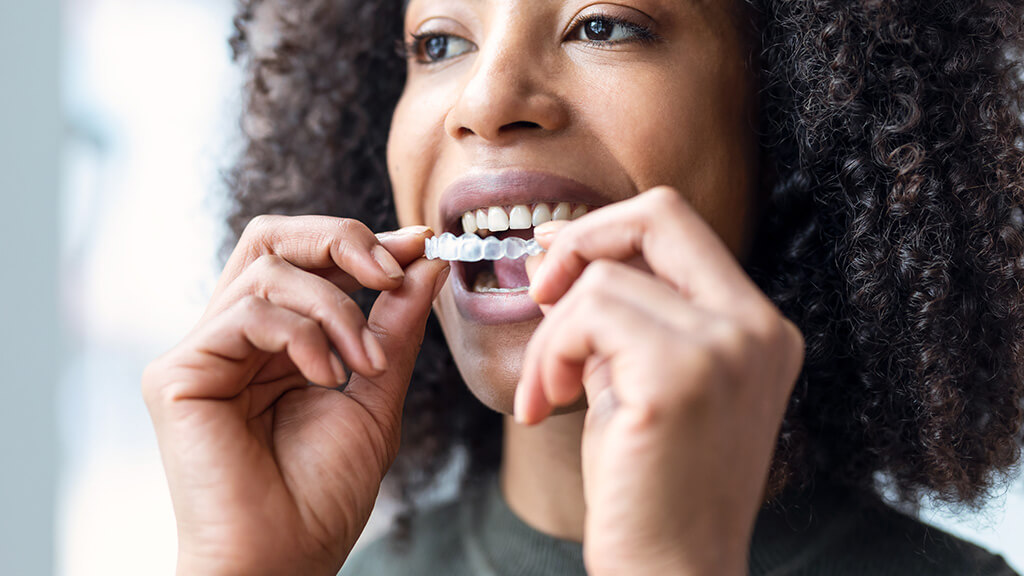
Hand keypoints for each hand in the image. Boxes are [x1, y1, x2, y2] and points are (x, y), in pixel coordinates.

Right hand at [142, 216, 448, 575]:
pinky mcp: (178, 373)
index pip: (306, 261)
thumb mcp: (376, 393)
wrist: (284, 559)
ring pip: (267, 269)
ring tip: (365, 363)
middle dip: (339, 240)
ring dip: (336, 308)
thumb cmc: (323, 493)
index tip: (419, 244)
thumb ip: (394, 327)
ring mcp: (203, 352)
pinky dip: (302, 335)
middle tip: (389, 271)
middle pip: (272, 239)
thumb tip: (424, 262)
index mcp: (275, 342)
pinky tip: (326, 378)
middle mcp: (234, 338)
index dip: (361, 243)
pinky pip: (247, 312)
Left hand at [515, 188, 804, 575]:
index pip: (680, 225)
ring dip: (549, 334)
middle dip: (581, 238)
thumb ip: (621, 316)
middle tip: (538, 289)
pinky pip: (586, 317)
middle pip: (659, 213)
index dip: (608, 229)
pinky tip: (545, 403)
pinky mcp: (681, 376)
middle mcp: (756, 328)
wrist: (672, 571)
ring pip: (602, 279)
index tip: (556, 263)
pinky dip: (549, 354)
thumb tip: (559, 254)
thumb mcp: (642, 381)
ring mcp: (727, 349)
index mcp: (757, 326)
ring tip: (546, 391)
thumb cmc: (649, 486)